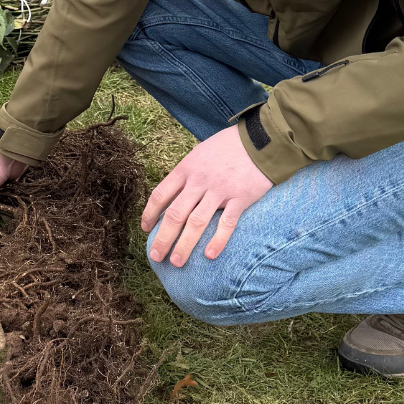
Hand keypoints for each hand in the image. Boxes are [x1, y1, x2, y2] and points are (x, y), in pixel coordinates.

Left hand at [142, 125, 272, 266]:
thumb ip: (186, 174)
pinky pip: (226, 223)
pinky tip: (209, 255)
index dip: (150, 214)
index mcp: (186, 169)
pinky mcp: (240, 198)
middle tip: (155, 256)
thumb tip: (172, 196)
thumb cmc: (226, 147)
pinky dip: (217, 240)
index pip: (160, 194)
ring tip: (175, 262)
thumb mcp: (199, 154)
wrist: (258, 140)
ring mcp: (219, 191)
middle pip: (175, 214)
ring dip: (184, 244)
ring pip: (196, 222)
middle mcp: (199, 181)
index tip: (145, 229)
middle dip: (163, 237)